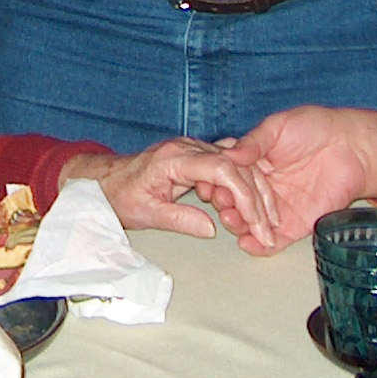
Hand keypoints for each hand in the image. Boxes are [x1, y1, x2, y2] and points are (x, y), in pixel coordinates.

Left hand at [65, 139, 273, 243]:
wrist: (108, 180)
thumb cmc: (123, 195)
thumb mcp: (147, 214)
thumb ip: (179, 219)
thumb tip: (212, 229)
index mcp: (175, 158)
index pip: (221, 168)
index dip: (243, 194)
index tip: (256, 221)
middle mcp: (188, 147)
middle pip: (236, 165)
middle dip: (256, 198)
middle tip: (268, 230)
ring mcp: (194, 149)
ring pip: (238, 164)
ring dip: (256, 193)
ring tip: (267, 223)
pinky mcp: (198, 157)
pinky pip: (230, 167)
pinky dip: (245, 187)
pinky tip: (255, 208)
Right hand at [219, 107, 376, 253]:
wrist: (354, 148)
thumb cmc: (317, 127)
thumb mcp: (278, 127)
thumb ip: (254, 142)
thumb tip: (228, 155)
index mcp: (255, 162)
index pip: (228, 176)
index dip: (216, 181)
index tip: (207, 183)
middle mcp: (263, 187)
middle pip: (235, 202)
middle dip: (224, 205)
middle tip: (219, 203)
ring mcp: (279, 207)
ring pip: (250, 223)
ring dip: (237, 225)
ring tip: (231, 221)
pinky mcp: (297, 224)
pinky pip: (273, 240)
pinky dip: (259, 246)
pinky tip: (247, 243)